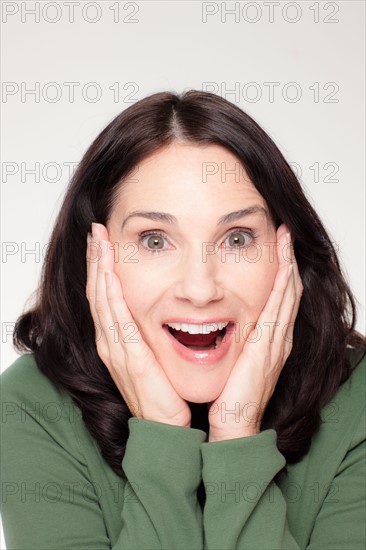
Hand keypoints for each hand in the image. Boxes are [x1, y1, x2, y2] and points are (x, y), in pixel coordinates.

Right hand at [86, 222, 191, 427]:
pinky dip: (110, 292)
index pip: (105, 297)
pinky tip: (109, 272)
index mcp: (117, 342)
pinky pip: (115, 318)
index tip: (103, 242)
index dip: (101, 268)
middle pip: (98, 293)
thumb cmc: (163, 394)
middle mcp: (111, 343)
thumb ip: (151, 335)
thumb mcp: (155, 358)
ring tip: (99, 241)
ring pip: (102, 300)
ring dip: (99, 268)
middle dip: (96, 260)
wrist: (166, 430)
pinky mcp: (128, 357)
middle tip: (96, 231)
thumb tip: (163, 313)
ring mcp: (116, 350)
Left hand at [207, 224, 303, 441]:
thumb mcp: (235, 360)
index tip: (276, 247)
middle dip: (288, 261)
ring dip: (288, 266)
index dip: (280, 271)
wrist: (234, 424)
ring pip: (288, 296)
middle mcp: (279, 339)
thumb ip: (236, 340)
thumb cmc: (231, 395)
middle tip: (285, 234)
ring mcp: (278, 343)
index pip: (279, 298)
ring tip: (286, 240)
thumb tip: (222, 321)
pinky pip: (279, 311)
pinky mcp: (269, 349)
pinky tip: (284, 269)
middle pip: (288, 291)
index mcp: (269, 341)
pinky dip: (283, 288)